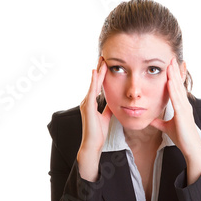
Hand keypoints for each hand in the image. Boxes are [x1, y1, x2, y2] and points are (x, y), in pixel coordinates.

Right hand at [77, 58, 111, 180]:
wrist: (93, 144)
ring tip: (101, 61)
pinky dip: (93, 81)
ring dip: (98, 72)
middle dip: (99, 69)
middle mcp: (87, 101)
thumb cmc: (98, 133)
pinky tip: (95, 72)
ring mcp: (86, 103)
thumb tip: (114, 102)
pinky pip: (91, 91)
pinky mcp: (87, 107)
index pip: (97, 85)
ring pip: (93, 84)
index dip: (101, 75)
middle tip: (103, 57)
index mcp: (91, 103)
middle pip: (94, 82)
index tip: (106, 65)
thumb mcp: (106, 117)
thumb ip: (108, 109)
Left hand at [150, 58, 200, 183]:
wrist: (191, 148)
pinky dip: (173, 89)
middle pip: (178, 84)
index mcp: (181, 106)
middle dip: (174, 71)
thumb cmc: (182, 138)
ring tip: (170, 64)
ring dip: (173, 76)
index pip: (176, 88)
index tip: (170, 66)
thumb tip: (150, 118)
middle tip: (171, 58)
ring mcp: (185, 108)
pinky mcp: (183, 114)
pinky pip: (177, 99)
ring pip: (178, 89)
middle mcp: (184, 104)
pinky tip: (169, 81)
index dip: (173, 76)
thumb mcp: (167, 127)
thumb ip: (159, 122)